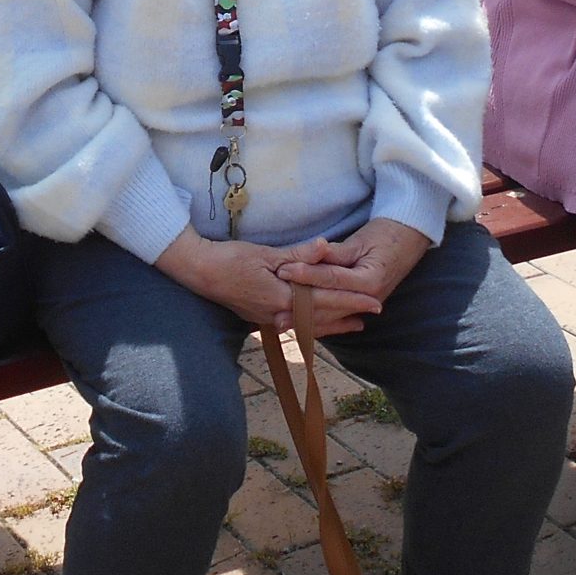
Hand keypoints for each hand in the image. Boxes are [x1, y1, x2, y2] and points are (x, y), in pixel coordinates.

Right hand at [155, 227, 381, 333]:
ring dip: (334, 324)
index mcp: (282, 296)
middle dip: (349, 313)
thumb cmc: (230, 259)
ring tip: (356, 324)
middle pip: (321, 316)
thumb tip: (325, 247)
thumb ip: (298, 254)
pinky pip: (295, 326)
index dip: (351, 300)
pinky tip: (321, 325)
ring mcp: (269, 319)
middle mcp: (278, 313)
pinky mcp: (261, 318)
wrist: (200, 272)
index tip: (374, 300)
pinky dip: (313, 326)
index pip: (325, 300)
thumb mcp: (266, 253)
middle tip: (375, 310)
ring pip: (309, 325)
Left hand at [273, 218, 430, 332]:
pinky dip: (319, 322)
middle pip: (329, 305)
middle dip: (300, 306)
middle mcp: (369, 298)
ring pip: (331, 317)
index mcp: (369, 280)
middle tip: (272, 306)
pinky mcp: (361, 306)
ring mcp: (366, 304)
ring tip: (280, 321)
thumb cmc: (386, 235)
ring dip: (306, 320)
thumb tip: (313, 253)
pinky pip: (337, 318)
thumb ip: (336, 252)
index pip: (330, 279)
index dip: (305, 274)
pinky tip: (300, 326)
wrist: (409, 240)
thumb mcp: (361, 240)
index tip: (282, 270)